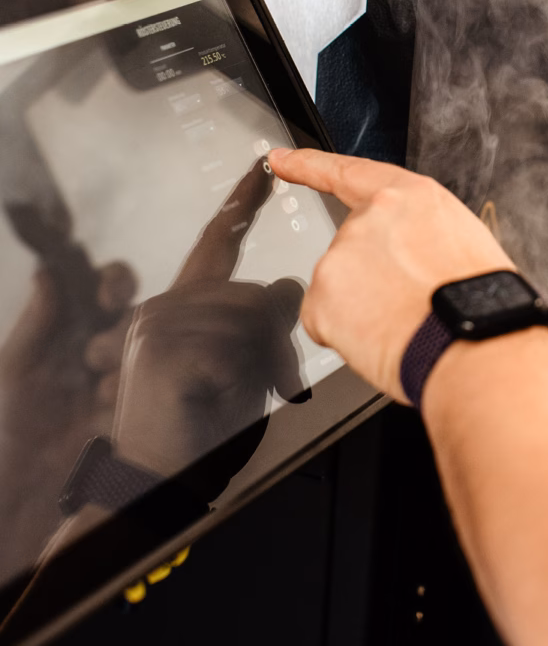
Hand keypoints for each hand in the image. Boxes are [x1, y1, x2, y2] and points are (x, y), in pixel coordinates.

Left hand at [0, 261, 134, 580]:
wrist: (22, 495)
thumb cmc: (9, 428)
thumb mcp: (16, 369)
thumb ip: (37, 321)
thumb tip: (49, 270)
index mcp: (74, 331)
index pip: (107, 287)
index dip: (114, 281)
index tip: (111, 293)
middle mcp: (106, 347)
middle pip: (138, 308)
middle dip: (131, 312)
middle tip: (113, 325)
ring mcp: (128, 375)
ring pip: (150, 344)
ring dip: (126, 357)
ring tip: (97, 387)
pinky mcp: (143, 404)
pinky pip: (155, 382)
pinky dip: (133, 391)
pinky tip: (109, 409)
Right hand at [112, 159, 305, 481]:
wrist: (157, 477)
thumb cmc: (201, 419)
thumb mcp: (244, 360)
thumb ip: (262, 319)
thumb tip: (291, 287)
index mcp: (184, 304)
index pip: (219, 241)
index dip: (241, 203)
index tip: (262, 168)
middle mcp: (165, 306)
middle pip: (257, 293)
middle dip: (274, 342)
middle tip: (261, 381)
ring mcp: (159, 327)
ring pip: (253, 317)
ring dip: (265, 364)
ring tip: (237, 393)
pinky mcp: (165, 352)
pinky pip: (238, 347)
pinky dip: (246, 377)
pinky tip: (218, 396)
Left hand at [268, 149, 514, 402]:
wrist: (474, 342)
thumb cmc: (480, 302)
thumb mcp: (465, 244)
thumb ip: (423, 236)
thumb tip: (412, 257)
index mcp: (413, 198)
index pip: (350, 173)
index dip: (310, 165)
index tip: (281, 159)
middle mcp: (371, 218)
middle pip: (352, 247)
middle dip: (370, 277)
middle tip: (407, 305)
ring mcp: (341, 255)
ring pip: (340, 288)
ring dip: (363, 308)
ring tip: (404, 324)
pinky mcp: (322, 296)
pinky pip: (326, 320)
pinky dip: (346, 336)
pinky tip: (381, 339)